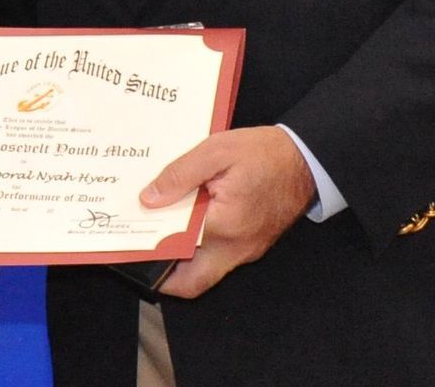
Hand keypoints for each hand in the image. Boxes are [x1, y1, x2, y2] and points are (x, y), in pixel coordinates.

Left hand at [138, 126, 315, 299]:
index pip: (177, 253)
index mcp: (225, 227)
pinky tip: (185, 222)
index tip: (127, 246)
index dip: (149, 255)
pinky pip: (218, 257)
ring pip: (205, 271)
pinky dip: (198, 247)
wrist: (307, 158)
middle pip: (192, 282)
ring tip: (157, 232)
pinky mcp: (251, 245)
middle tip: (139, 251)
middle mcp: (236, 249)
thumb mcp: (217, 151)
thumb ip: (180, 174)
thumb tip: (149, 199)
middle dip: (163, 274)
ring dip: (180, 259)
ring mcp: (246, 251)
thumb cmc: (264, 153)